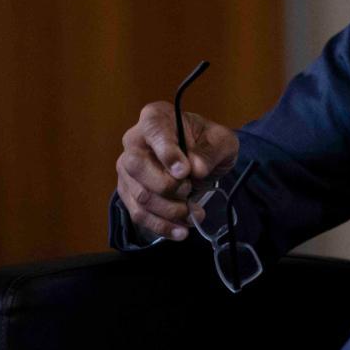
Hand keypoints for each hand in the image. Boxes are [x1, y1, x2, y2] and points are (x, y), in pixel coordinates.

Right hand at [115, 102, 238, 240]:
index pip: (154, 132)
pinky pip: (138, 213)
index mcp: (155, 117)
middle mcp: (134, 141)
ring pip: (139, 194)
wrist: (203, 159)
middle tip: (189, 190)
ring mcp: (127, 169)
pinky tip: (181, 231)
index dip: (167, 153)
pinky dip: (161, 225)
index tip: (185, 172)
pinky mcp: (129, 192)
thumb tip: (197, 169)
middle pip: (136, 166)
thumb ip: (211, 151)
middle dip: (166, 185)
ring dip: (168, 210)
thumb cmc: (208, 143)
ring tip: (192, 214)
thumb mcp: (222, 141)